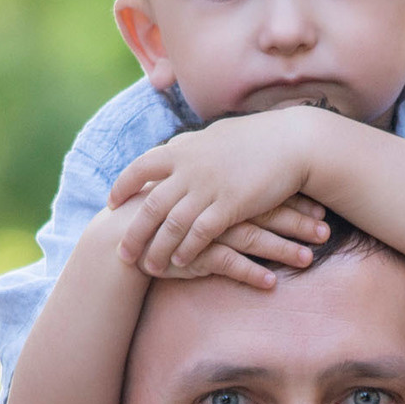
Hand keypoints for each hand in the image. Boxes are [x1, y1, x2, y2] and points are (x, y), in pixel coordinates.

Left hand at [106, 111, 327, 273]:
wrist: (292, 142)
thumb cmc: (258, 139)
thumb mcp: (215, 135)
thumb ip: (190, 146)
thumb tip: (173, 147)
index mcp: (182, 149)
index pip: (140, 168)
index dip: (123, 187)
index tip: (111, 203)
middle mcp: (189, 169)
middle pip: (149, 206)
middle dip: (134, 232)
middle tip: (123, 253)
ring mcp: (208, 187)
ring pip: (171, 225)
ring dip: (158, 249)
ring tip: (149, 268)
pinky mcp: (229, 205)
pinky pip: (199, 234)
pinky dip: (186, 250)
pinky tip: (180, 263)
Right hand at [125, 196, 331, 287]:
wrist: (125, 232)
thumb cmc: (165, 212)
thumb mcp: (196, 192)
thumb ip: (224, 188)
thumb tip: (256, 185)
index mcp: (221, 186)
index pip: (266, 191)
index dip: (295, 202)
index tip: (321, 208)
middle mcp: (217, 206)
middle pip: (266, 212)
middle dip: (298, 224)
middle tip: (326, 232)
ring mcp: (206, 230)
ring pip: (251, 238)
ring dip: (282, 250)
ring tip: (308, 259)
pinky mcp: (194, 255)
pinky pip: (227, 265)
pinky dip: (250, 274)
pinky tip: (271, 283)